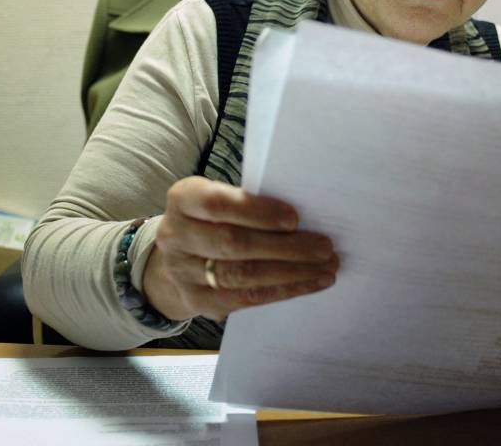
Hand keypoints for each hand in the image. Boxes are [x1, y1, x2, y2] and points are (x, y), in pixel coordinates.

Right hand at [142, 176, 337, 321]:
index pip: (217, 204)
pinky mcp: (198, 300)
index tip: (295, 218)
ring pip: (242, 275)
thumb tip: (306, 214)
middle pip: (233, 243)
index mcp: (183, 199)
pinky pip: (246, 298)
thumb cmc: (213, 219)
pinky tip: (310, 282)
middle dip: (284, 247)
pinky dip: (284, 290)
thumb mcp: (220, 199)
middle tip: (324, 246)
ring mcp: (183, 272)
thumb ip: (249, 202)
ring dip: (291, 272)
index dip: (257, 211)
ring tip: (326, 266)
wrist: (178, 258)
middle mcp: (175, 235)